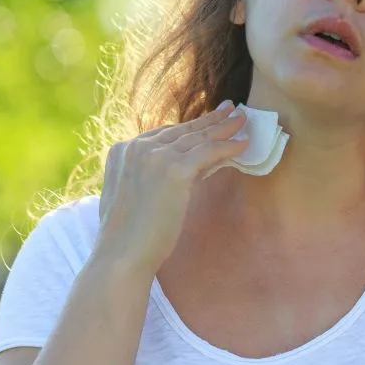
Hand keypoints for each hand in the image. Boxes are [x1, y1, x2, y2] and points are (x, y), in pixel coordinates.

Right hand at [95, 101, 248, 274]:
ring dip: (224, 127)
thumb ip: (155, 176)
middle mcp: (136, 146)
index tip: (208, 121)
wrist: (122, 254)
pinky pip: (208, 151)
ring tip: (242, 120)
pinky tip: (243, 144)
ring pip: (198, 137)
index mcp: (122, 151)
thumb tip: (193, 168)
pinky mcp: (173, 168)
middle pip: (183, 130)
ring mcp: (154, 155)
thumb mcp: (136, 195)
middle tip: (231, 110)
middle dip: (210, 120)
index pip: (164, 134)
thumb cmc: (129, 235)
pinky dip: (228, 146)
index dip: (190, 128)